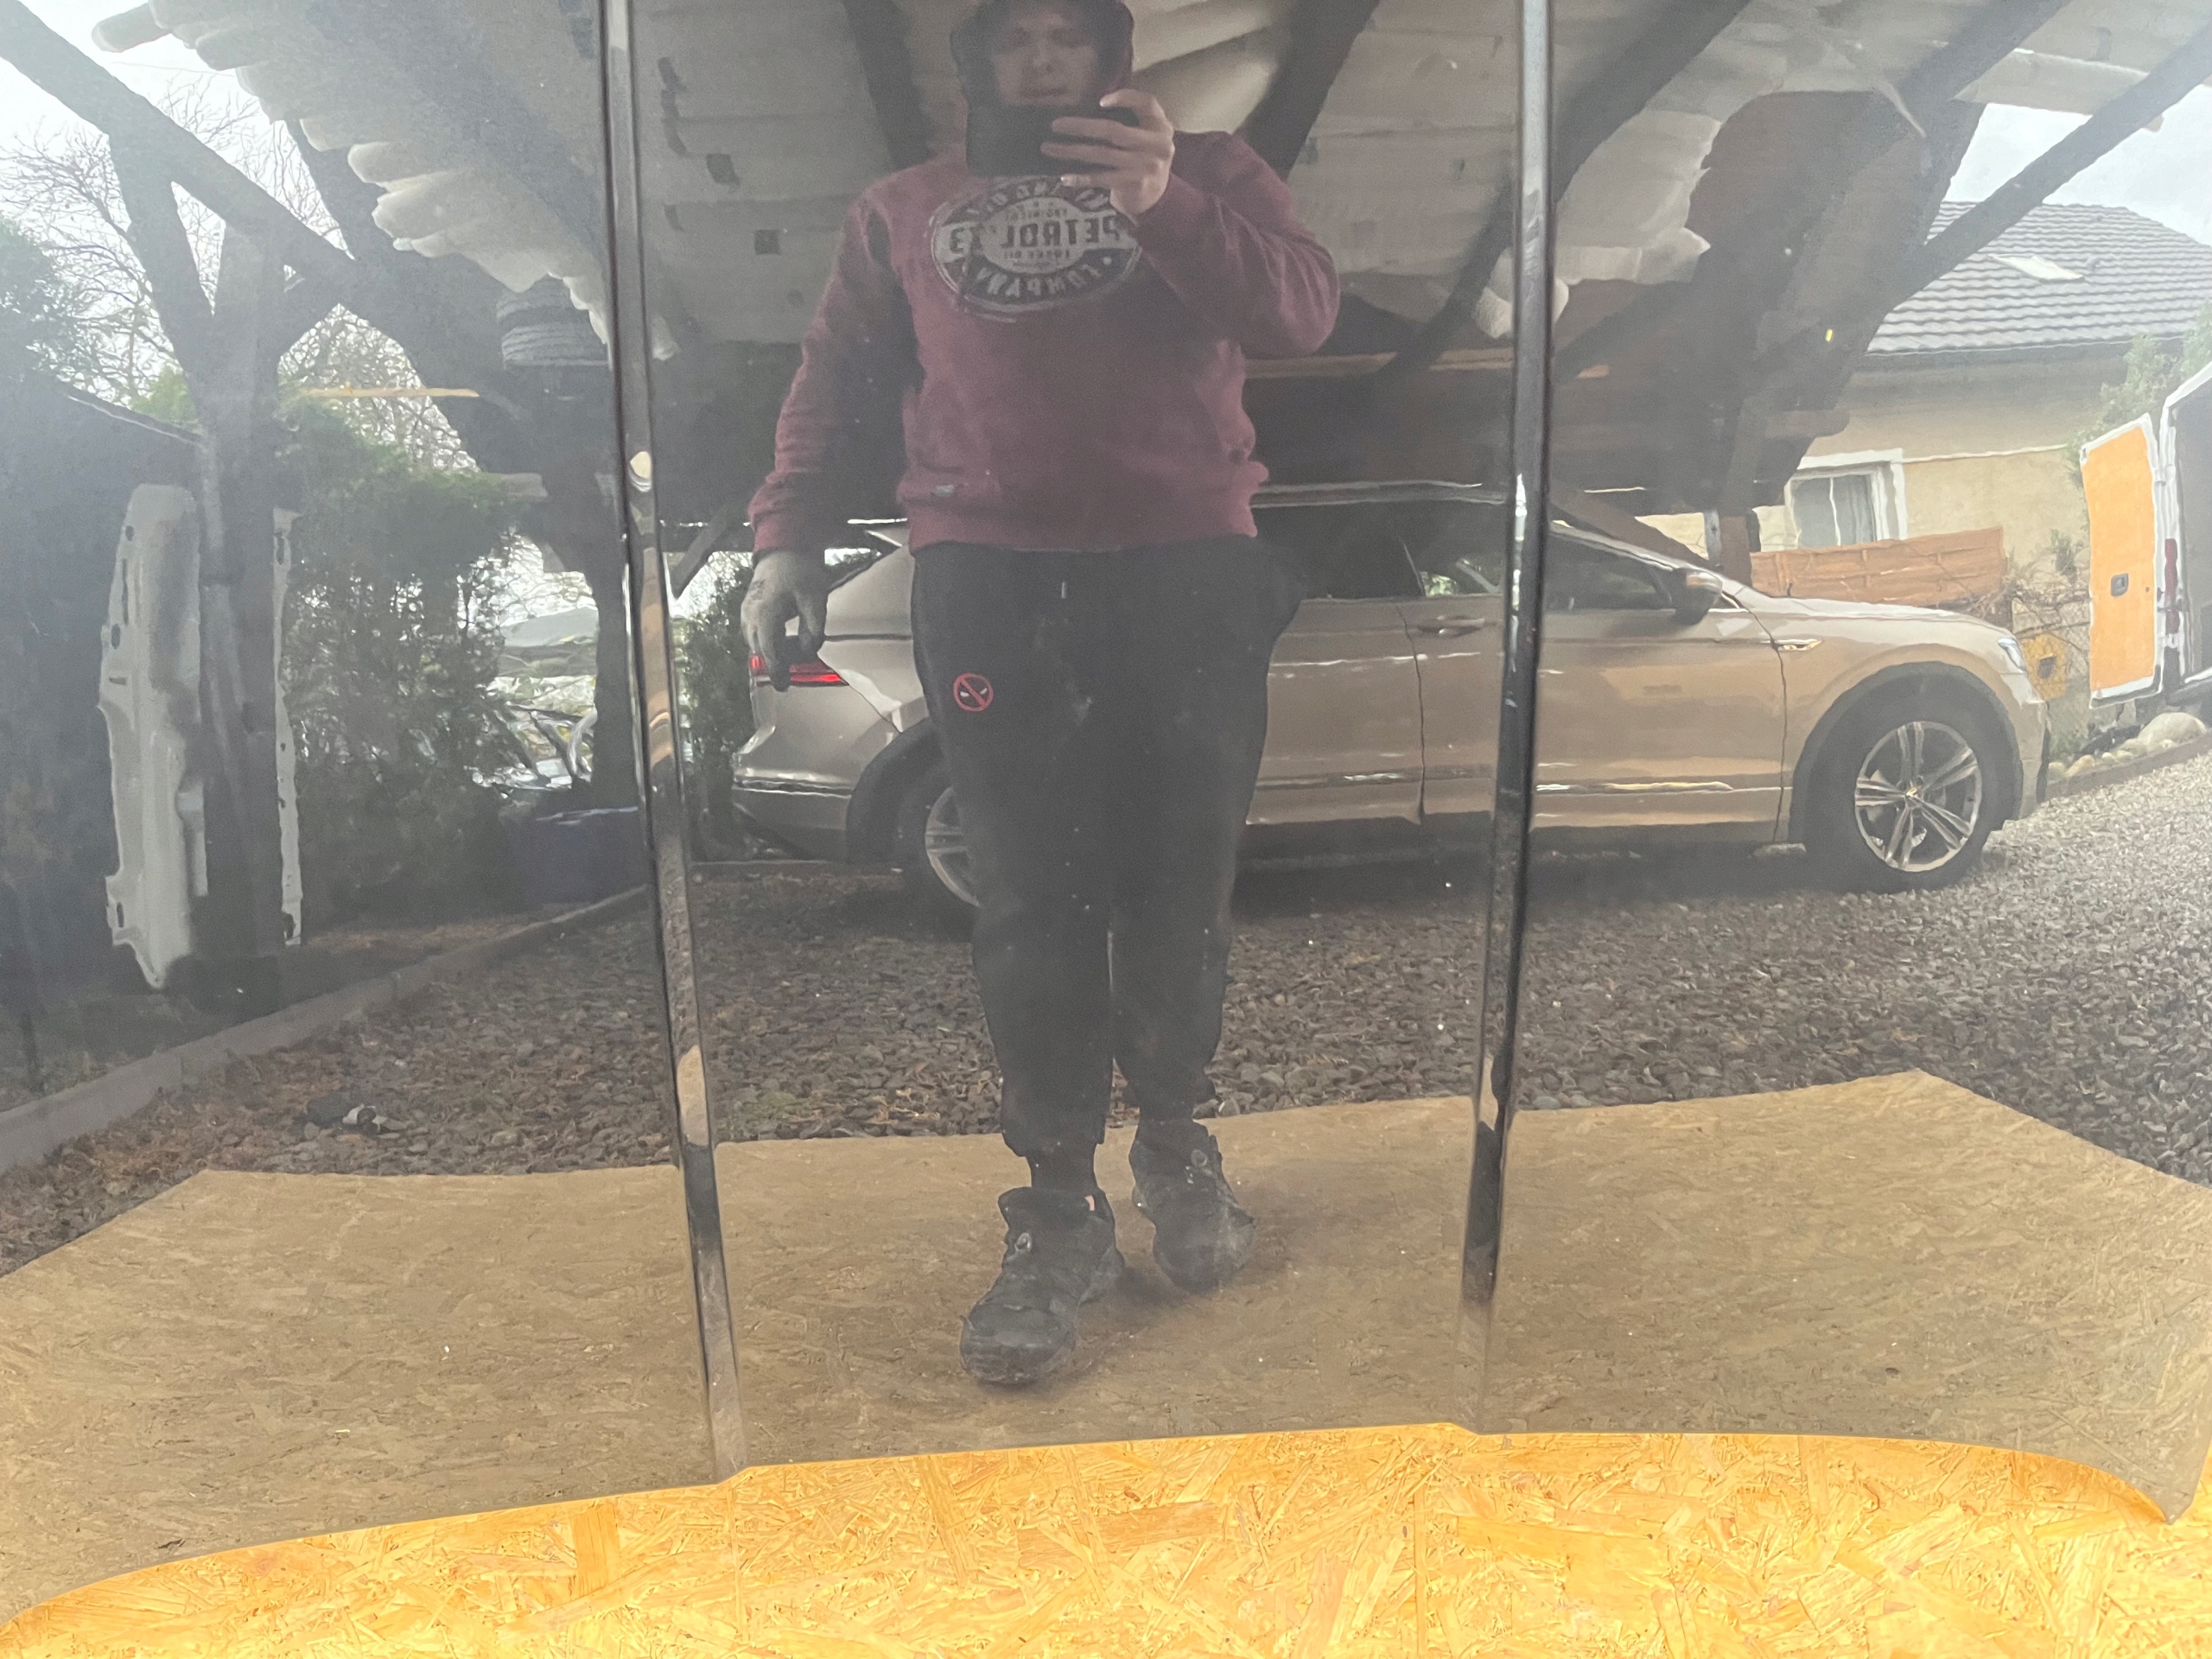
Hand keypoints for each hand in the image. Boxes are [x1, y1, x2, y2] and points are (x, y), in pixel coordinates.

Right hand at [741, 550, 829, 690]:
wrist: (783, 548)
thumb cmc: (799, 571)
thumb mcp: (815, 600)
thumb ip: (814, 629)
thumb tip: (809, 651)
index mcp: (765, 613)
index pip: (768, 650)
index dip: (777, 670)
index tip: (784, 685)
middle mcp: (750, 614)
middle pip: (760, 650)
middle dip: (778, 662)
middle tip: (798, 665)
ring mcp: (746, 612)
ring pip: (755, 643)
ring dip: (773, 651)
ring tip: (795, 646)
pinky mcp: (748, 610)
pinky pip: (754, 634)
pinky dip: (767, 641)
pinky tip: (785, 637)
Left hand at [1043, 88, 1173, 220]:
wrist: (1156, 197)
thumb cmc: (1144, 157)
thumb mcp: (1149, 134)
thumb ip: (1133, 118)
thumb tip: (1090, 105)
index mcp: (1160, 126)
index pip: (1147, 103)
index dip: (1125, 98)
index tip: (1100, 101)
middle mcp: (1157, 144)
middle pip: (1114, 131)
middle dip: (1081, 127)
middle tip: (1056, 125)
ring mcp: (1144, 166)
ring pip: (1102, 154)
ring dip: (1072, 151)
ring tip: (1049, 148)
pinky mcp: (1133, 184)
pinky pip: (1102, 178)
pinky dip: (1082, 178)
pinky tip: (1064, 177)